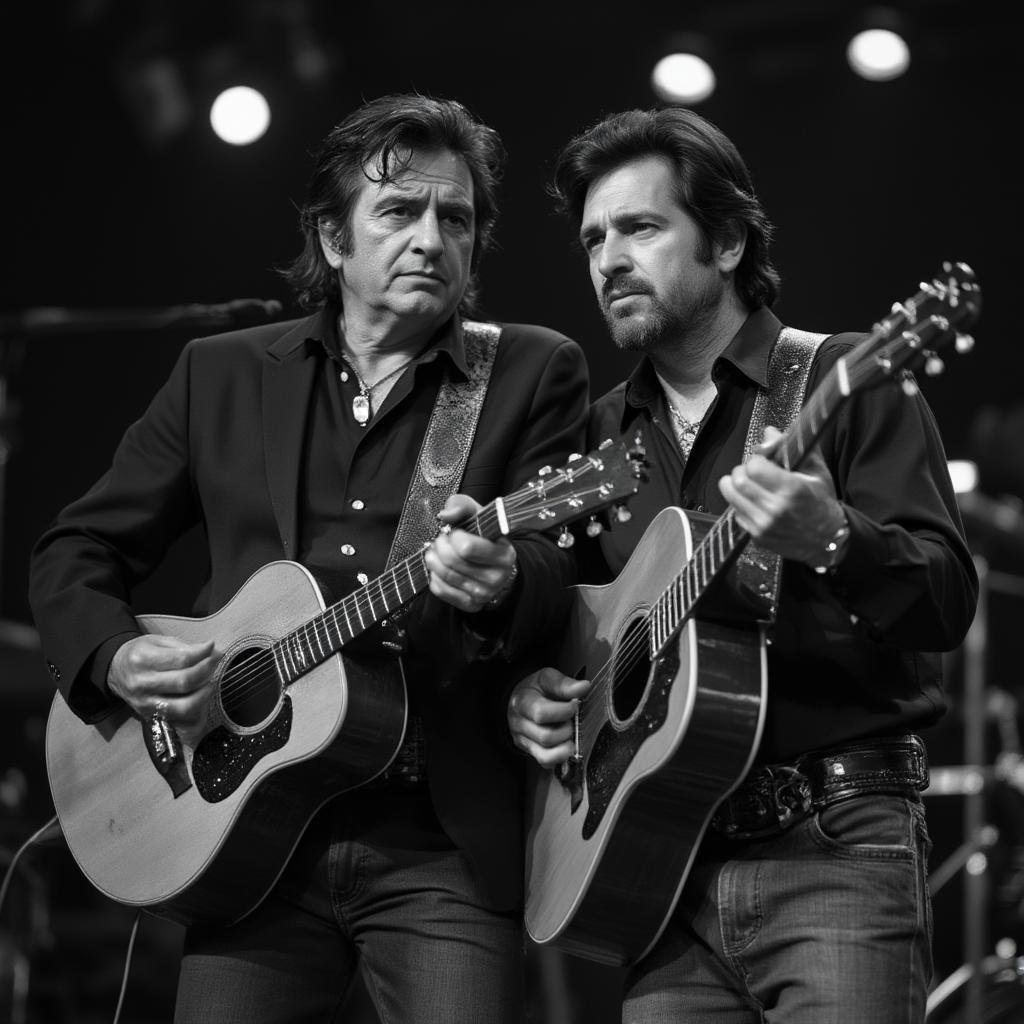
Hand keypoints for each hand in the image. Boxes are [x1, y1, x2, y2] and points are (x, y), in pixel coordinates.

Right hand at [107, 634, 217, 735]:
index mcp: (143, 659)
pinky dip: (195, 709)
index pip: (182, 659)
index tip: (213, 648)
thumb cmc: (141, 653)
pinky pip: (180, 717)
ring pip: (184, 705)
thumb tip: (213, 650)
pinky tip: (198, 696)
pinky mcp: (149, 715)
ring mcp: (145, 702)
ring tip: (208, 683)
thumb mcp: (159, 641)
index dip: (203, 654)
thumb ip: (186, 646)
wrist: (116, 670)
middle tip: (214, 664)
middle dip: (206, 672)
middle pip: (184, 682)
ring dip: (204, 694)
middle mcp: (142, 683)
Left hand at [424, 494, 518, 612]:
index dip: (453, 536)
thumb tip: (444, 516)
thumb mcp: (477, 514)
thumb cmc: (484, 536)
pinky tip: (440, 568)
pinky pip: (441, 590)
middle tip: (440, 540)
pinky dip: (434, 577)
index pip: (466, 547)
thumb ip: (461, 506)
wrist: (496, 565)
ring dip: (433, 560)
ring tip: (436, 552)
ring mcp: (484, 594)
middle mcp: (497, 577)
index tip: (454, 532)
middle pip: (452, 561)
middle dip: (439, 546)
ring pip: (444, 576)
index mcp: (504, 554)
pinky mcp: (471, 605)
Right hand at [508, 667, 590, 767]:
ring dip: (566, 745)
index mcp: (522, 702)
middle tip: (573, 721)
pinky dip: (560, 756)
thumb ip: (564, 683)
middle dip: (567, 730)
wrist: (520, 700)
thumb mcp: (546, 678)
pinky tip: (565, 744)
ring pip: (546, 754)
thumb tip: (584, 687)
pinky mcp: (530, 752)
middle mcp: (519, 724)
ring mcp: (523, 740)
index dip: (563, 711)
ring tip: (570, 733)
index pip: (541, 713)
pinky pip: (546, 762)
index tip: (574, 705)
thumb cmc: (536, 689)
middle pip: (546, 737)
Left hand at [718, 426, 845, 565]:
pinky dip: (740, 504)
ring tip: (747, 483)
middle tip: (751, 471)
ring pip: (731, 496)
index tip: (763, 461)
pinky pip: (735, 513)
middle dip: (741, 471)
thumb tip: (768, 432)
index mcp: (792, 489)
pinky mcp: (757, 536)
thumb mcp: (815, 471)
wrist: (827, 538)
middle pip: (738, 480)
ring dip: (734, 485)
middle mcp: (776, 509)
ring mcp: (764, 525)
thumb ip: (790, 448)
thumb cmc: (821, 501)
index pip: (754, 466)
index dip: (756, 460)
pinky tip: (754, 502)